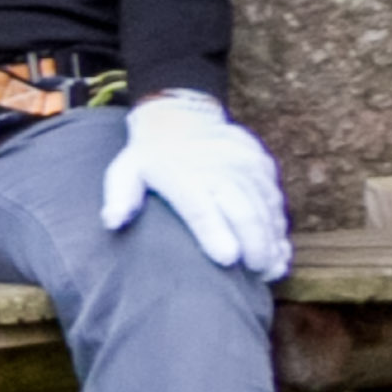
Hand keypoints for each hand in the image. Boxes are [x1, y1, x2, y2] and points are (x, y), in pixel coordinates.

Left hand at [97, 88, 290, 278]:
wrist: (179, 119)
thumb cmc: (148, 158)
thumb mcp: (125, 172)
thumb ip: (120, 196)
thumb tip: (111, 221)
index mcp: (182, 176)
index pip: (200, 208)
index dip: (214, 233)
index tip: (227, 259)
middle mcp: (218, 168)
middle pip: (243, 210)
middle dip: (254, 244)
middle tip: (257, 272)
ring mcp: (243, 164)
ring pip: (265, 205)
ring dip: (273, 238)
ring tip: (272, 268)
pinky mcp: (260, 163)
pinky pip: (275, 195)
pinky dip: (279, 223)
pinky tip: (280, 247)